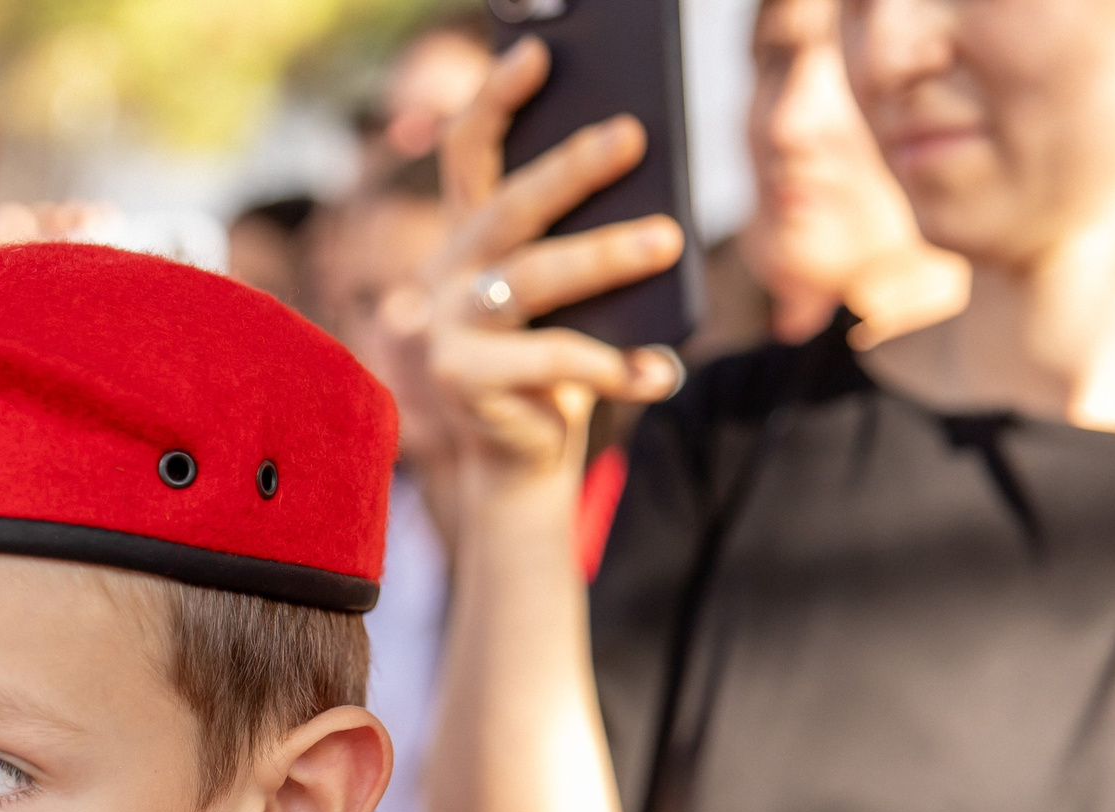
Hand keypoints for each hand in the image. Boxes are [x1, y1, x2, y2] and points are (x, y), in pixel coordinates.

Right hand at [425, 37, 687, 479]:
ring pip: (533, 278)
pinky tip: (663, 369)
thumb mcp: (568, 295)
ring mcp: (448, 327)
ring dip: (604, 256)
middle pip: (509, 207)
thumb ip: (579, 246)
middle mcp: (447, 272)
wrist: (519, 453)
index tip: (539, 55)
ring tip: (667, 240)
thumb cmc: (553, 361)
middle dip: (570, 167)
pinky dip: (615, 366)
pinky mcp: (463, 380)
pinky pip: (552, 360)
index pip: (470, 153)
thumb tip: (654, 202)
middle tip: (632, 136)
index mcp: (470, 236)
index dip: (496, 101)